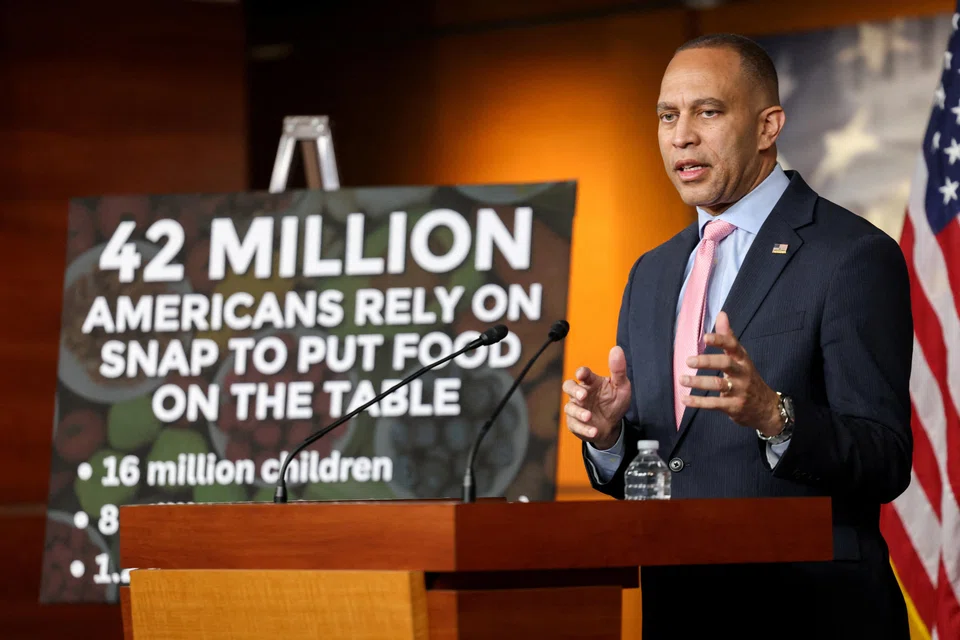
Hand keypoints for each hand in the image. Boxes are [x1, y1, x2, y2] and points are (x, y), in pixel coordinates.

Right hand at [562, 346, 631, 448]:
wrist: (612, 426)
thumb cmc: (615, 402)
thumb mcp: (621, 386)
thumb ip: (618, 369)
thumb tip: (617, 349)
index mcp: (591, 382)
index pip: (583, 373)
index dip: (581, 373)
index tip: (583, 375)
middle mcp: (581, 393)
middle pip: (568, 386)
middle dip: (573, 390)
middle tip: (583, 396)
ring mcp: (577, 408)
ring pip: (570, 407)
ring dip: (579, 412)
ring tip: (589, 416)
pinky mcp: (575, 423)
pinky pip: (575, 425)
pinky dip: (584, 429)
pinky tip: (594, 431)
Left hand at [679, 311, 782, 435]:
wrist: (766, 407)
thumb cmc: (748, 378)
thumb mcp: (741, 357)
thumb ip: (729, 337)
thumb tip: (721, 314)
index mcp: (743, 359)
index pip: (733, 346)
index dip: (720, 341)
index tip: (705, 338)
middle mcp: (742, 373)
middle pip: (726, 364)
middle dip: (707, 361)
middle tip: (688, 361)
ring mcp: (739, 390)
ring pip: (718, 384)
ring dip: (698, 382)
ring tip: (682, 379)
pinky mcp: (734, 406)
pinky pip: (715, 404)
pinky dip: (698, 402)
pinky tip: (685, 399)